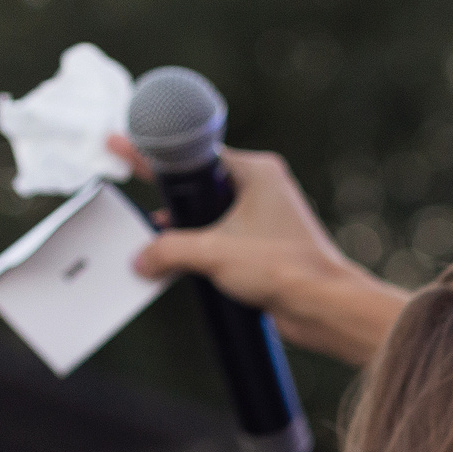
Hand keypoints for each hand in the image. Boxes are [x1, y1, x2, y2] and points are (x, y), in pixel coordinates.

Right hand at [112, 137, 408, 365]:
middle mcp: (263, 189)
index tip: (126, 143)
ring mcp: (266, 218)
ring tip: (151, 232)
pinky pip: (223, 238)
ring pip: (211, 214)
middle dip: (168, 194)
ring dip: (184, 227)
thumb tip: (142, 259)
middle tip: (131, 183)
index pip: (196, 156)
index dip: (158, 155)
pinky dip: (201, 246)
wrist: (326, 307)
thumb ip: (168, 251)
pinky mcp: (266, 247)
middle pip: (201, 185)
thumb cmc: (287, 268)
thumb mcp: (212, 253)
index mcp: (257, 171)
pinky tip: (177, 259)